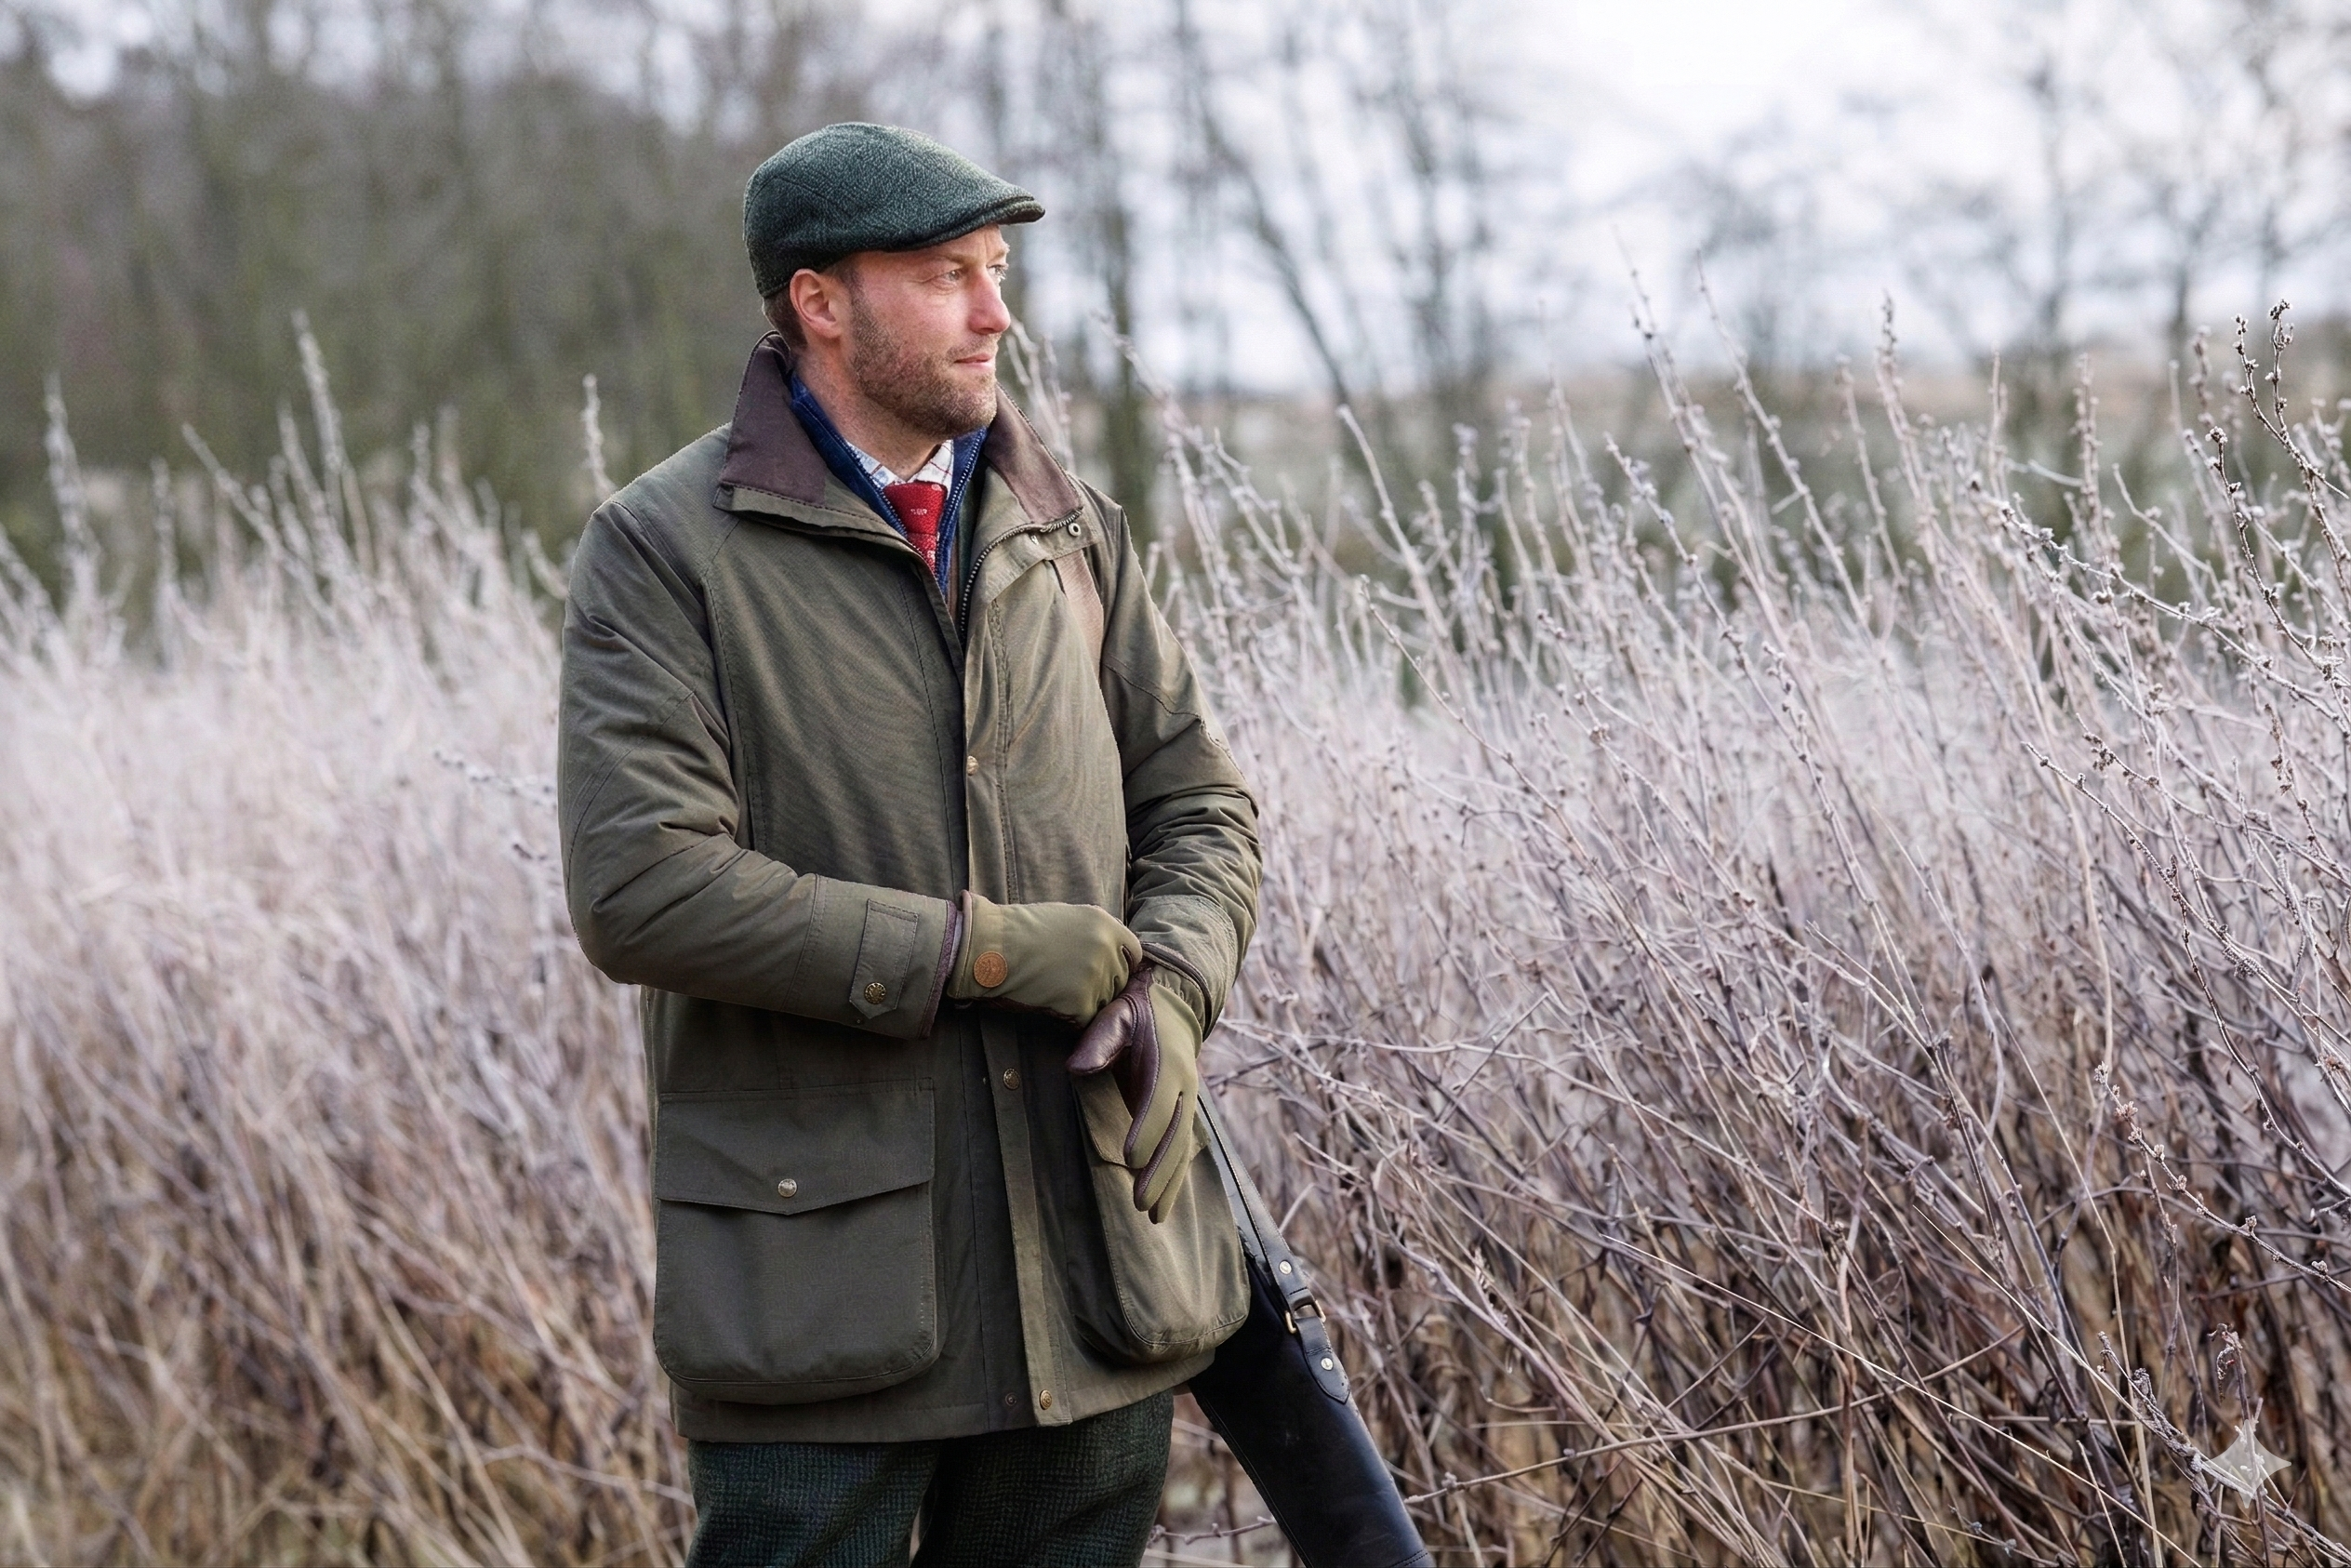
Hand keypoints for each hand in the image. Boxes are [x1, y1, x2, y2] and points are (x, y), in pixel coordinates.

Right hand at [947, 891, 1140, 1024]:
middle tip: (1072, 983)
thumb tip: (1115, 951)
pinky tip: (1050, 1000)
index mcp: (1106, 924)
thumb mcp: (1068, 916)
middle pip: (1120, 980)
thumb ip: (1096, 932)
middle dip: (1103, 985)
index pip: (1133, 953)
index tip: (1105, 971)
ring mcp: (1096, 976)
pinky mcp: (1081, 1002)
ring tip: (1056, 989)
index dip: (1120, 964)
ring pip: (1104, 1001)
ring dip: (1086, 1002)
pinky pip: (1085, 1019)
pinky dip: (1070, 1016)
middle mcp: (1107, 948)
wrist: (992, 947)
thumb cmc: (1021, 930)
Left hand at [1065, 963, 1204, 1222]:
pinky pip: (1180, 1151)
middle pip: (1176, 1135)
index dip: (1148, 1129)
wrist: (1173, 1006)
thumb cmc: (1137, 1011)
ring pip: (1182, 1150)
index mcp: (1168, 1062)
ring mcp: (1186, 1103)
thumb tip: (1076, 1068)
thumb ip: (1100, 1039)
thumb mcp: (1117, 1015)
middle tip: (1140, 1202)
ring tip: (1153, 1217)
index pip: (1159, 1101)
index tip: (1131, 1158)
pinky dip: (1173, 1179)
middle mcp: (1184, 1086)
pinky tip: (1161, 1208)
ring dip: (1169, 1183)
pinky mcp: (1181, 1115)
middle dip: (1160, 1170)